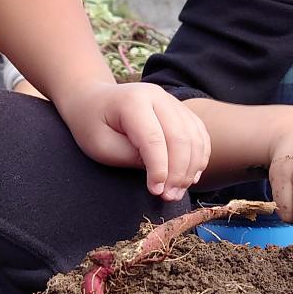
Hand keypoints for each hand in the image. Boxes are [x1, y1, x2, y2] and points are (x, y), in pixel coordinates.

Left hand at [55, 81, 210, 200]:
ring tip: (178, 191)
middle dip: (178, 172)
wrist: (94, 101)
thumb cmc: (92, 125)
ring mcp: (172, 102)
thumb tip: (159, 171)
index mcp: (133, 101)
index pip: (154, 138)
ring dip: (191, 168)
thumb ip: (129, 156)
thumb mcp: (100, 145)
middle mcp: (158, 96)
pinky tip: (191, 177)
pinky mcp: (181, 111)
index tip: (156, 191)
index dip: (159, 168)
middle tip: (169, 197)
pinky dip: (200, 157)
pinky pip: (200, 134)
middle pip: (180, 138)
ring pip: (195, 137)